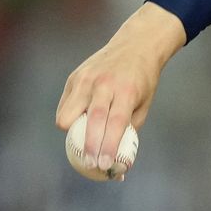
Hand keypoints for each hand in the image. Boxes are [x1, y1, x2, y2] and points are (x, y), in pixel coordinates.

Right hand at [55, 2, 185, 173]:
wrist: (135, 45)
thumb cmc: (142, 80)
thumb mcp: (144, 102)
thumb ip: (131, 126)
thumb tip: (119, 156)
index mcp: (126, 91)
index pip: (116, 123)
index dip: (109, 146)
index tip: (105, 164)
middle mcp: (105, 84)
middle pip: (92, 120)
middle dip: (89, 146)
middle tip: (90, 164)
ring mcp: (87, 79)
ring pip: (68, 113)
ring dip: (72, 132)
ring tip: (82, 142)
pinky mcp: (75, 77)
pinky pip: (65, 105)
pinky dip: (69, 118)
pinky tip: (78, 122)